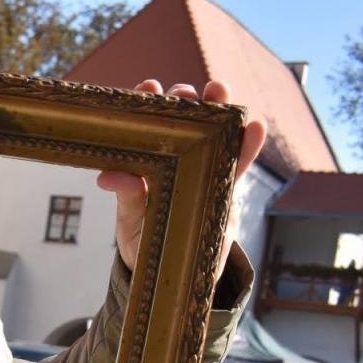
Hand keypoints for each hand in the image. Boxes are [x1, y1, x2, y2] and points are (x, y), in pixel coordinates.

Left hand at [97, 79, 268, 280]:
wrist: (170, 273)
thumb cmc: (144, 241)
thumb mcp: (131, 220)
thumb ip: (127, 197)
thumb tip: (107, 176)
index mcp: (150, 161)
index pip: (151, 126)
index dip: (151, 103)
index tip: (148, 88)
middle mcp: (179, 159)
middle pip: (187, 121)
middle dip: (186, 100)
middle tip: (182, 94)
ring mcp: (205, 169)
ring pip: (216, 133)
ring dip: (221, 109)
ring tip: (218, 90)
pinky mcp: (226, 188)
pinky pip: (239, 163)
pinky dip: (248, 145)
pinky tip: (254, 127)